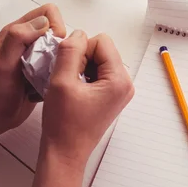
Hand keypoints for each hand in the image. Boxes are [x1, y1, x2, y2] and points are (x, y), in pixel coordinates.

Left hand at [0, 4, 65, 144]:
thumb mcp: (2, 63)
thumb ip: (18, 38)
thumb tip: (44, 22)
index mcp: (17, 32)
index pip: (48, 13)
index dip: (56, 26)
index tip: (54, 46)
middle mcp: (28, 41)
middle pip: (58, 29)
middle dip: (63, 44)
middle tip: (56, 62)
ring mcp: (37, 56)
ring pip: (62, 47)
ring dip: (64, 58)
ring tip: (56, 73)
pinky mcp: (44, 70)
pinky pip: (62, 63)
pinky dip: (63, 70)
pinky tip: (55, 81)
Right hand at [40, 31, 133, 169]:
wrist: (65, 152)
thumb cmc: (64, 123)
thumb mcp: (61, 81)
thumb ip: (70, 51)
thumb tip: (77, 34)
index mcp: (119, 80)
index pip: (102, 41)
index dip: (80, 49)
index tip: (69, 69)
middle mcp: (126, 84)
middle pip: (103, 49)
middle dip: (82, 58)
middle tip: (69, 79)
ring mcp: (120, 90)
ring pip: (99, 60)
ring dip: (81, 67)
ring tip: (71, 86)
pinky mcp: (112, 95)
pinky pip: (99, 73)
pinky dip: (84, 76)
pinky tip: (74, 91)